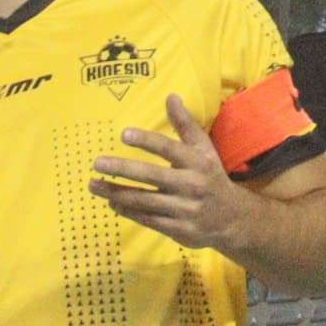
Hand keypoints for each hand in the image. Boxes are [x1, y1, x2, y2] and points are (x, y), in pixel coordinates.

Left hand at [89, 92, 255, 256]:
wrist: (231, 219)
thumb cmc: (210, 176)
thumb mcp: (203, 149)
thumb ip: (185, 124)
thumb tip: (170, 96)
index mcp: (198, 162)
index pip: (169, 149)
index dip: (147, 141)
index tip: (123, 134)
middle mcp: (191, 185)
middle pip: (152, 176)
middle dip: (122, 169)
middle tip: (97, 163)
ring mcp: (185, 209)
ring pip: (145, 200)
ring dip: (117, 193)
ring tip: (94, 185)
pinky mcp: (178, 229)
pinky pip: (148, 219)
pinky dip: (128, 211)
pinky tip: (112, 203)